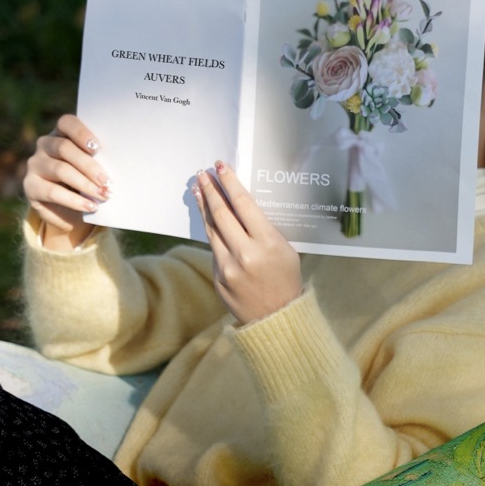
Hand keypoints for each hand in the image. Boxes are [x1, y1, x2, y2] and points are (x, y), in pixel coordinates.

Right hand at [22, 114, 109, 250]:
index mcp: (61, 134)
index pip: (66, 123)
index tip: (98, 148)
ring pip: (60, 170)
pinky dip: (74, 201)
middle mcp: (45, 145)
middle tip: (107, 182)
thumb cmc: (87, 184)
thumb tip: (116, 164)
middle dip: (89, 166)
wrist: (70, 213)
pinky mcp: (31, 186)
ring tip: (102, 196)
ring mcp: (35, 164)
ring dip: (84, 184)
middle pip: (64, 148)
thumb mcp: (93, 170)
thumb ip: (98, 161)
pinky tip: (90, 206)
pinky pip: (53, 192)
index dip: (81, 133)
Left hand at [195, 163, 302, 325]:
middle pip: (222, 213)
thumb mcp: (286, 250)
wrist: (276, 318)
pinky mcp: (218, 277)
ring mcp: (228, 267)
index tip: (221, 168)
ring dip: (203, 206)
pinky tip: (208, 218)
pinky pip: (213, 248)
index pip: (243, 205)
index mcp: (267, 243)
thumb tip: (242, 205)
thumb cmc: (285, 280)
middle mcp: (245, 253)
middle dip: (211, 190)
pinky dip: (211, 231)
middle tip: (203, 174)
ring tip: (198, 189)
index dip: (230, 183)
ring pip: (211, 229)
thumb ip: (264, 229)